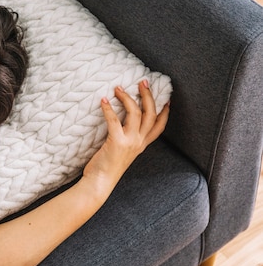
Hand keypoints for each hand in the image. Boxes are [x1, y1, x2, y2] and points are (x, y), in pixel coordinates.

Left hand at [83, 80, 169, 194]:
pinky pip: (114, 120)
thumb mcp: (121, 153)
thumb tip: (119, 125)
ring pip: (136, 113)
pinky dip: (108, 108)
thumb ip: (124, 140)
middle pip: (151, 114)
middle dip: (148, 96)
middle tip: (143, 82)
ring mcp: (130, 142)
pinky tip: (104, 100)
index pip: (160, 127)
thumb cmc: (105, 168)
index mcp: (141, 145)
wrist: (99, 183)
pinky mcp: (117, 142)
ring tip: (118, 87)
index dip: (165, 112)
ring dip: (128, 97)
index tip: (166, 98)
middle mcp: (139, 143)